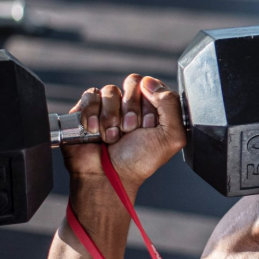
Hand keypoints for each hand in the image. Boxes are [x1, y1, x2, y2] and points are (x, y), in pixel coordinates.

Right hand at [61, 75, 186, 195]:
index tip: (148, 125)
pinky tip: (95, 131)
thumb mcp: (170, 136)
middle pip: (133, 82)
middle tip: (130, 130)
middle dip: (131, 109)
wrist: (107, 177)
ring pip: (110, 90)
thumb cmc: (139, 161)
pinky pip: (90, 96)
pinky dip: (92, 114)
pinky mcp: (88, 109)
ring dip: (111, 117)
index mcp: (154, 108)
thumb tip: (150, 81)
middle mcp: (132, 104)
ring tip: (112, 137)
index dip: (151, 104)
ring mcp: (109, 106)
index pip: (154, 85)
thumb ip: (171, 105)